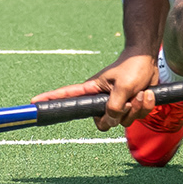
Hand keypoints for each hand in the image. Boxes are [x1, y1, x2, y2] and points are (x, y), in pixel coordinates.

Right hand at [30, 49, 160, 129]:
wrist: (149, 60)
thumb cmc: (133, 67)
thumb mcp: (123, 88)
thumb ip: (113, 107)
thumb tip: (109, 121)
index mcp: (92, 90)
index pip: (67, 95)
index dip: (50, 100)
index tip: (33, 102)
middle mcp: (100, 100)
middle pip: (104, 123)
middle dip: (120, 115)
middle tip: (129, 99)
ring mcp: (115, 105)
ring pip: (122, 121)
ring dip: (136, 108)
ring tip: (140, 93)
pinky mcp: (128, 107)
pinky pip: (135, 118)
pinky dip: (144, 108)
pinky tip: (146, 94)